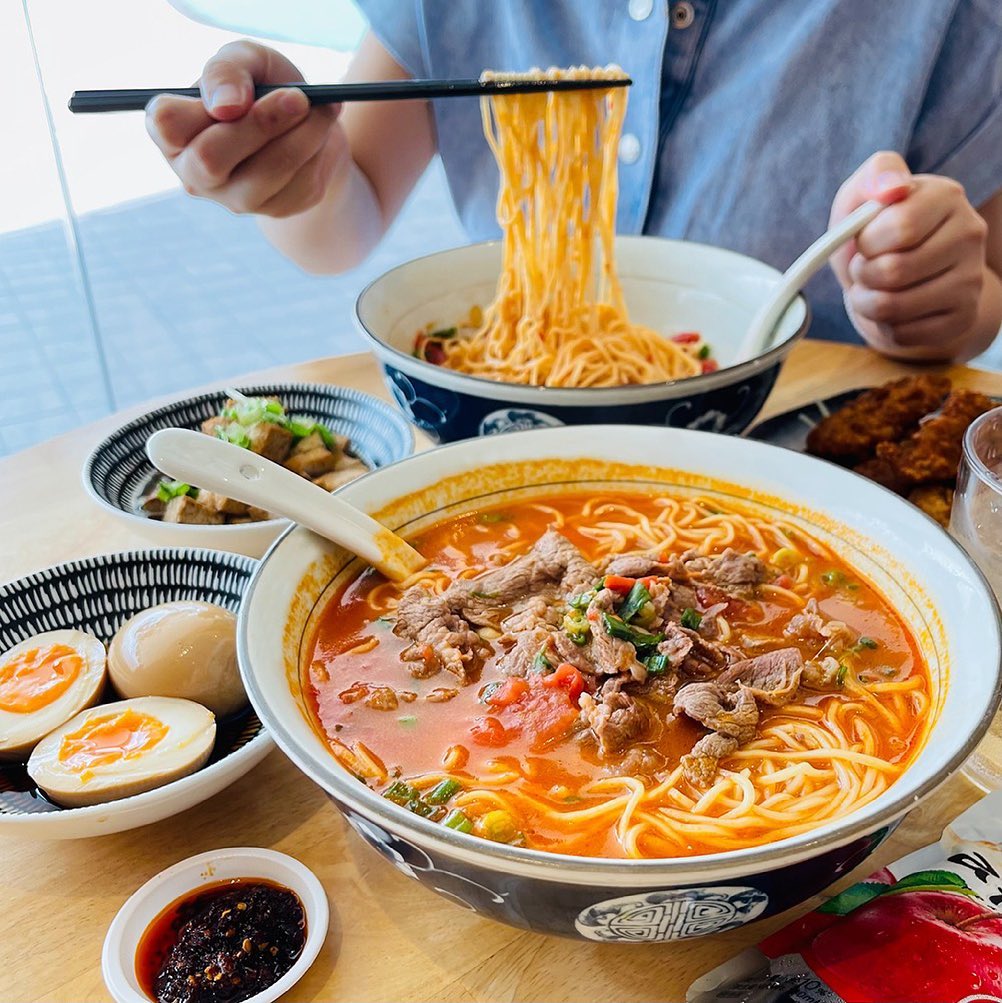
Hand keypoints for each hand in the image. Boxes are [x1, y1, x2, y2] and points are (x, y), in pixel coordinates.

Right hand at [145, 41, 348, 217]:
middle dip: (260, 124)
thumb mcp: (245, 60)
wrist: (306, 120)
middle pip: (210, 160)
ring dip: (301, 136)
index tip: (242, 96)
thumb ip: (227, 71)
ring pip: (263, 175)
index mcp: (173, 132)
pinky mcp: (275, 209)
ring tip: (319, 109)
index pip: (165, 125)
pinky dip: (317, 152)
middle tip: (299, 98)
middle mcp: (195, 173)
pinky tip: (320, 133)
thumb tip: (225, 107)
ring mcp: (234, 199)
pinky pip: (298, 185)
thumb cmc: (262, 85)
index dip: (204, 108)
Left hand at [829, 151, 988, 359]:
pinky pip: (901, 333)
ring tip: (871, 288)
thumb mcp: (862, 197)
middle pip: (893, 271)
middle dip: (862, 274)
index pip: (899, 228)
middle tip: (865, 268)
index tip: (865, 240)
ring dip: (865, 302)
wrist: (898, 277)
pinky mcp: (961, 318)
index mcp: (947, 196)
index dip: (866, 242)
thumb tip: (892, 186)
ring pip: (892, 307)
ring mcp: (971, 280)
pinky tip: (892, 308)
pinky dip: (882, 325)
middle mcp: (970, 235)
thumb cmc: (876, 233)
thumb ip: (875, 177)